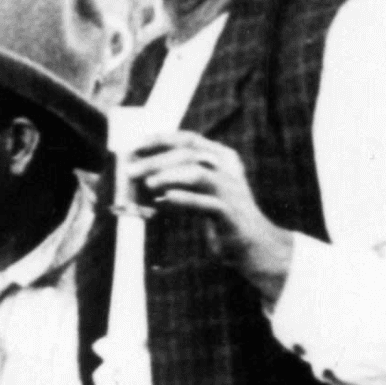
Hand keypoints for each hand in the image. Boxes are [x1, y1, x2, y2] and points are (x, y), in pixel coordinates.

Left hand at [125, 132, 294, 301]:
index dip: (163, 139)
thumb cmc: (221, 217)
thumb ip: (178, 183)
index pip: (191, 139)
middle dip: (157, 160)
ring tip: (147, 184)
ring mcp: (231, 190)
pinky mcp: (231, 214)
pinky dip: (184, 200)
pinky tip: (164, 200)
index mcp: (222, 158)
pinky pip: (207, 203)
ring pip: (198, 174)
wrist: (254, 245)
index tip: (137, 145)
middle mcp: (228, 169)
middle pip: (190, 155)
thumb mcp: (200, 193)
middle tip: (131, 170)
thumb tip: (141, 179)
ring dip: (168, 176)